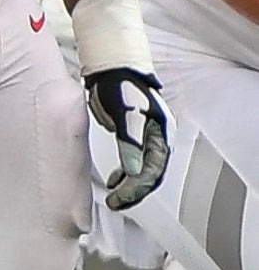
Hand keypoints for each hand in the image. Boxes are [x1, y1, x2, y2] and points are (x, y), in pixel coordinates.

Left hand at [87, 67, 170, 209]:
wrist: (111, 67)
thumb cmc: (119, 87)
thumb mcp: (124, 116)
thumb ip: (129, 143)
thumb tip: (132, 171)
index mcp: (158, 133)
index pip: (153, 171)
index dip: (137, 190)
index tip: (119, 200)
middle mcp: (156, 136)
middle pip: (150, 173)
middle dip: (134, 191)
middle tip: (116, 202)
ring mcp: (145, 135)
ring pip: (142, 168)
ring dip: (130, 184)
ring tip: (115, 195)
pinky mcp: (133, 133)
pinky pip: (134, 160)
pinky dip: (125, 173)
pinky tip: (114, 179)